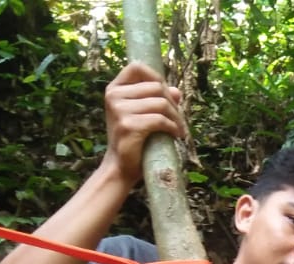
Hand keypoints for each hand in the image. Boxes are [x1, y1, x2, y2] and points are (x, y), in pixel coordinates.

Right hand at [103, 62, 186, 183]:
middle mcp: (114, 96)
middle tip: (178, 119)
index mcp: (114, 89)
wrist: (121, 167)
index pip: (137, 67)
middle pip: (156, 87)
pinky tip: (176, 135)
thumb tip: (177, 91)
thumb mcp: (143, 115)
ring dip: (176, 118)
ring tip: (179, 129)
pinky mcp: (128, 125)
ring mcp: (119, 110)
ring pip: (161, 103)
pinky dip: (173, 128)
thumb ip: (157, 100)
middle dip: (173, 103)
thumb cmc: (133, 140)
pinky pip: (160, 120)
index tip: (167, 94)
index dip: (156, 77)